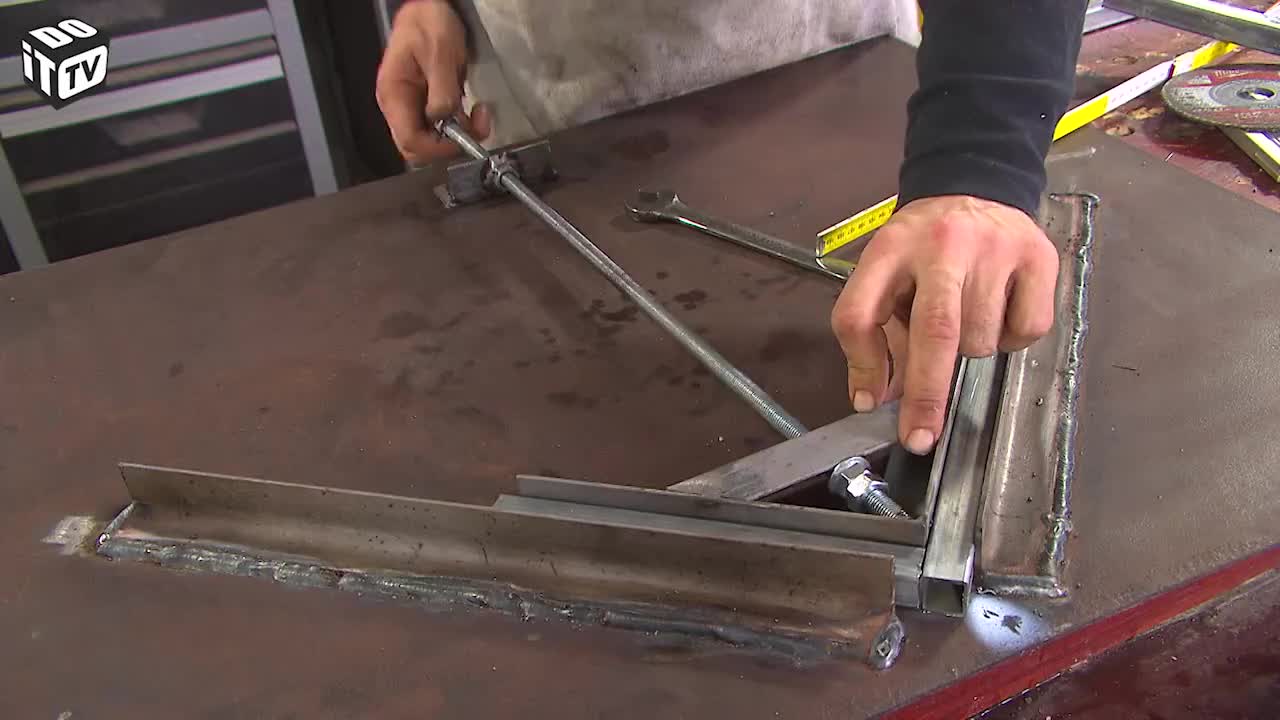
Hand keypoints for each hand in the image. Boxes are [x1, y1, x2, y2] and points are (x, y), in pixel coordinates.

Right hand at [375, 0, 491, 163]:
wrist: (431, 9)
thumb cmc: (429, 24)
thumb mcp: (440, 53)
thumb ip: (442, 90)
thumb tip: (443, 120)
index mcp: (394, 94)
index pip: (410, 140)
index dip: (438, 148)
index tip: (465, 138)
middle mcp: (399, 106)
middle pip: (418, 147)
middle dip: (449, 145)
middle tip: (476, 126)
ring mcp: (411, 107)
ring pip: (431, 141)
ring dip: (458, 136)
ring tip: (479, 116)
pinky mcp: (426, 105)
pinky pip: (440, 128)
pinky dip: (459, 127)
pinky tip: (472, 112)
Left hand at [830, 195, 1058, 454]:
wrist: (976, 184)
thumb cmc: (922, 245)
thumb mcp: (884, 273)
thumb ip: (872, 332)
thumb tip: (874, 396)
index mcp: (890, 249)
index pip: (863, 311)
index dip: (864, 364)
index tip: (871, 406)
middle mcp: (942, 245)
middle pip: (934, 330)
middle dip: (927, 392)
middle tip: (920, 436)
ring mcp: (995, 249)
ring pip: (980, 339)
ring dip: (972, 350)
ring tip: (968, 314)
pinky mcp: (1038, 258)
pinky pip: (1025, 330)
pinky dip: (1012, 338)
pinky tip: (1000, 309)